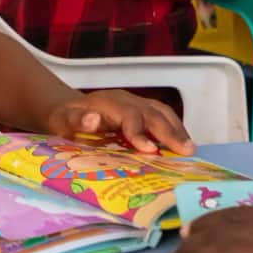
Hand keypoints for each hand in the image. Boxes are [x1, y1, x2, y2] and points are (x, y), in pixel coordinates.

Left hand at [43, 89, 192, 154]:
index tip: (149, 151)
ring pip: (162, 112)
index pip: (130, 114)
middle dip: (170, 131)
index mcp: (109, 103)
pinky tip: (182, 145)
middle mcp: (127, 101)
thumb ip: (76, 120)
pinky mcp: (142, 111)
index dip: (140, 131)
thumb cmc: (65, 119)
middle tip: (185, 152)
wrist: (68, 109)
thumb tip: (93, 120)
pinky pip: (162, 117)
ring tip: (190, 149)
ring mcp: (136, 104)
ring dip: (177, 130)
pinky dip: (175, 129)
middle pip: (153, 112)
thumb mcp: (62, 121)